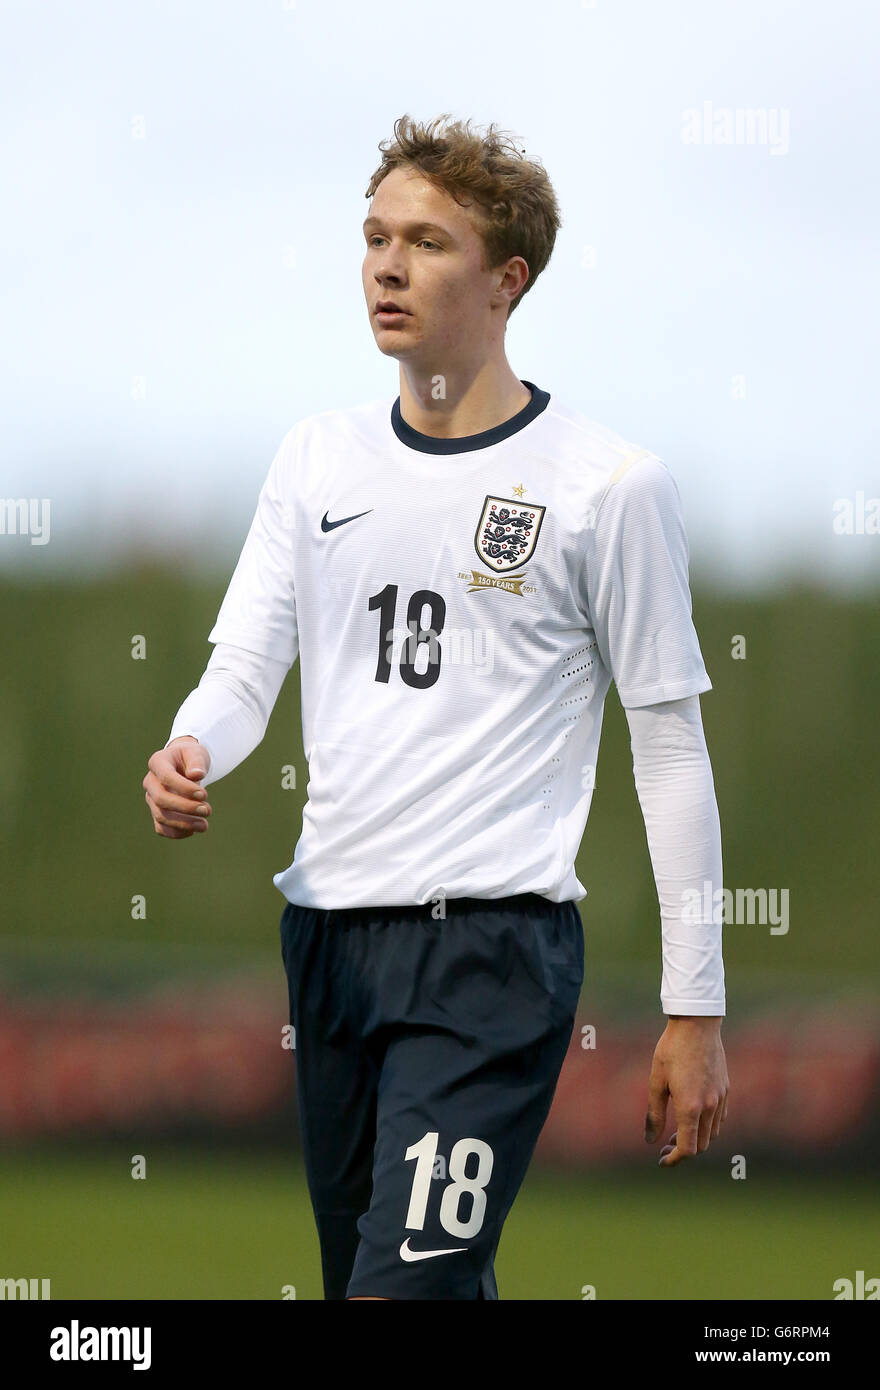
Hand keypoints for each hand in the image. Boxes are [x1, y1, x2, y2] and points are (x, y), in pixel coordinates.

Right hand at [143, 736, 211, 838]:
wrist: (185, 765)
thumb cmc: (191, 758)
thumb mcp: (196, 753)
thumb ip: (197, 762)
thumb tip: (196, 775)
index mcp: (158, 762)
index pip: (166, 777)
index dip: (185, 788)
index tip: (205, 795)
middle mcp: (150, 781)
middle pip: (160, 799)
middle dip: (185, 808)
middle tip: (208, 810)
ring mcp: (151, 798)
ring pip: (161, 816)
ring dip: (183, 823)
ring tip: (204, 825)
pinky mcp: (156, 812)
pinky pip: (161, 828)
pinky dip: (176, 833)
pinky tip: (193, 830)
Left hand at [644, 1016, 727, 1166]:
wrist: (696, 1025)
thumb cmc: (671, 1050)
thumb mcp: (656, 1081)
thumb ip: (654, 1114)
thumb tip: (650, 1141)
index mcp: (690, 1107)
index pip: (688, 1149)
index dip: (674, 1159)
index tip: (661, 1159)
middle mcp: (710, 1107)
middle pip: (702, 1145)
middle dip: (684, 1150)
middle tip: (665, 1144)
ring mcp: (721, 1098)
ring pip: (713, 1133)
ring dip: (697, 1138)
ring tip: (677, 1129)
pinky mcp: (726, 1089)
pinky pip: (720, 1117)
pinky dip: (707, 1125)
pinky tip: (693, 1114)